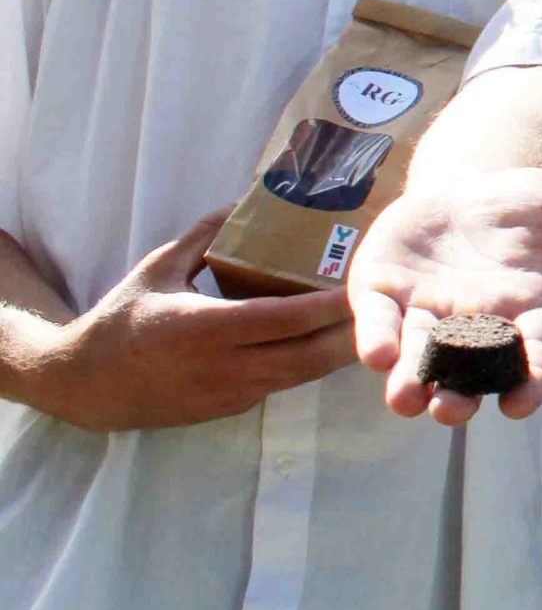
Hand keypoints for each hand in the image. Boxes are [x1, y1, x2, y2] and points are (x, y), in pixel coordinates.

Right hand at [28, 212, 355, 429]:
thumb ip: (203, 236)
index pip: (283, 319)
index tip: (364, 284)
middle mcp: (222, 366)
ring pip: (301, 375)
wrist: (84, 387)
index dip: (329, 306)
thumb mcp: (157, 268)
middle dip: (352, 334)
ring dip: (337, 352)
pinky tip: (329, 342)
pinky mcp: (231, 408)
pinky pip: (281, 383)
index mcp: (203, 328)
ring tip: (373, 322)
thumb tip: (241, 200)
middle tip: (389, 305)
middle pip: (307, 356)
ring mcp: (230, 393)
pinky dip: (307, 364)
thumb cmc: (121, 319)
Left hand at [348, 167, 541, 423]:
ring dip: (409, 381)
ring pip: (417, 355)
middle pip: (467, 371)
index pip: (533, 354)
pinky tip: (377, 353)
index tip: (519, 406)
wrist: (473, 187)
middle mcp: (475, 325)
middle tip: (450, 411)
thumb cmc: (533, 213)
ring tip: (406, 400)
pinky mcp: (383, 291)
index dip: (529, 381)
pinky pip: (376, 320)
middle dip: (456, 395)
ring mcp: (427, 311)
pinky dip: (375, 337)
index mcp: (528, 314)